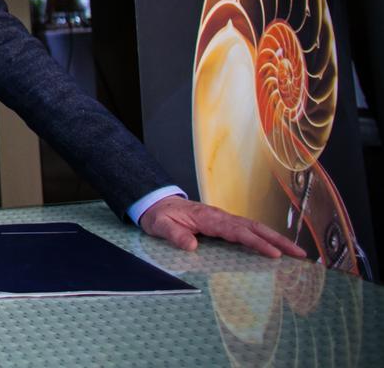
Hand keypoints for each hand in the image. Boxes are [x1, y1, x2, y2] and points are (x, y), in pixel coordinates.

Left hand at [138, 196, 306, 258]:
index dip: (256, 243)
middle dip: (278, 240)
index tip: (273, 255)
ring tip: (297, 254)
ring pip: (255, 228)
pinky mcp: (224, 225)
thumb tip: (191, 246)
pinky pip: (248, 231)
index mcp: (209, 218)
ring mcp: (224, 220)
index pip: (238, 232)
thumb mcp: (160, 225)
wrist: (157, 204)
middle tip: (300, 254)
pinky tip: (277, 249)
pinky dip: (265, 238)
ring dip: (276, 240)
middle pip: (254, 228)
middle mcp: (221, 217)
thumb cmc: (160, 216)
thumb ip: (174, 235)